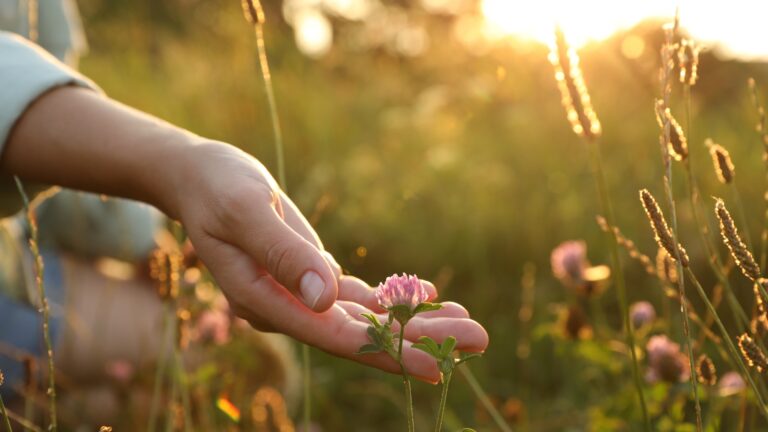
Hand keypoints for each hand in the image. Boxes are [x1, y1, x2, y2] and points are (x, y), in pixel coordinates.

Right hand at [172, 142, 487, 381]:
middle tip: (480, 338)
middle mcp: (287, 309)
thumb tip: (326, 298)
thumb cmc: (216, 187)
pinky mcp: (310, 277)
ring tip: (468, 323)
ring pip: (366, 319)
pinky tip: (431, 297)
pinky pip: (360, 298)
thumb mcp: (244, 210)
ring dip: (416, 322)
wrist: (200, 178)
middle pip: (361, 334)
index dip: (390, 352)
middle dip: (420, 339)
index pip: (336, 337)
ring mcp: (301, 296)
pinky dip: (395, 299)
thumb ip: (283, 254)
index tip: (439, 364)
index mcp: (265, 302)